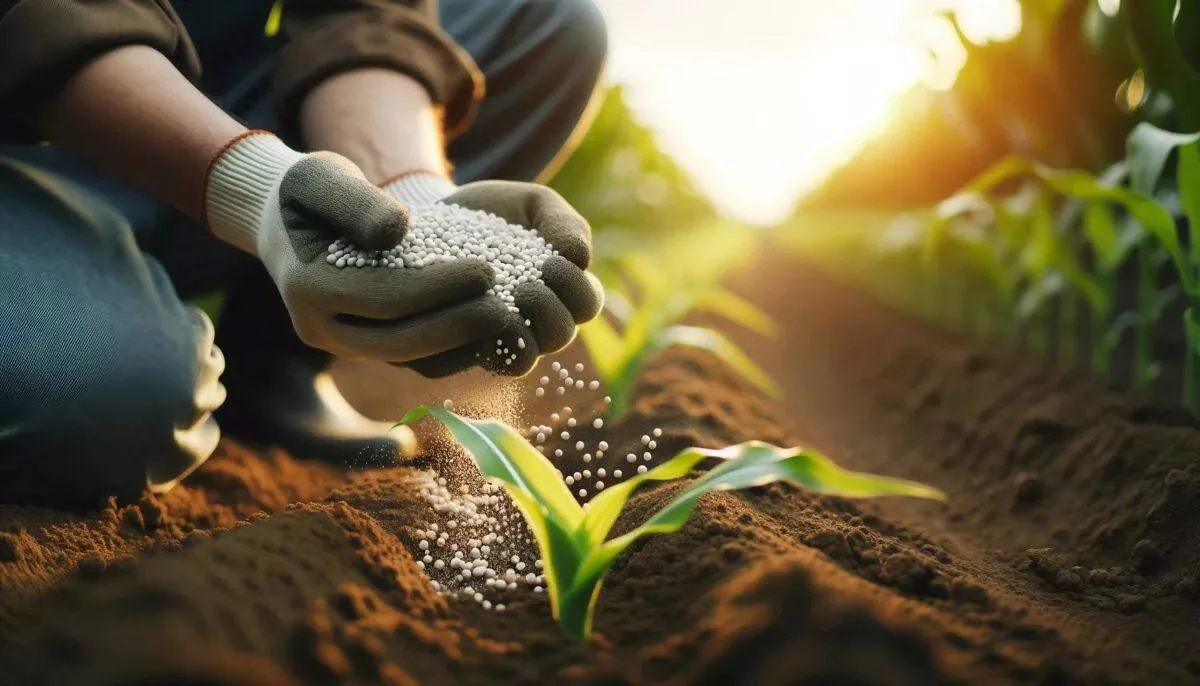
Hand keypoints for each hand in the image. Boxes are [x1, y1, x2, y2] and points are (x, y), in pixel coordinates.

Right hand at [204, 133, 508, 361]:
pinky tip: (488, 334)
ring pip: (407, 358)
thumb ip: (357, 202)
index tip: (488, 270)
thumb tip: (397, 230)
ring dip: (458, 345)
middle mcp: (321, 328)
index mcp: (308, 287)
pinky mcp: (362, 348)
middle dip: (457, 326)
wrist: (285, 219)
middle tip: (507, 309)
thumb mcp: (322, 177)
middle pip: (399, 340)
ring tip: (506, 323)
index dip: (440, 287)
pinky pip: (410, 360)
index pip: (386, 296)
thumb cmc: (308, 191)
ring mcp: (341, 345)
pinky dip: (449, 351)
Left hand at [382, 175, 603, 376]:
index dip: (576, 290)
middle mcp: (536, 321)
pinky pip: (471, 364)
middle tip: (527, 288)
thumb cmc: (496, 210)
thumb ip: (564, 223)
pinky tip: (465, 316)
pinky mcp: (458, 348)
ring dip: (518, 337)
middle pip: (560, 336)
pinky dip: (474, 346)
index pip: (586, 304)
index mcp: (562, 290)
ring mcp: (500, 338)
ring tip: (500, 305)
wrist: (438, 215)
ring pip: (521, 362)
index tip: (552, 262)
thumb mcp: (534, 203)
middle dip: (549, 313)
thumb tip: (580, 258)